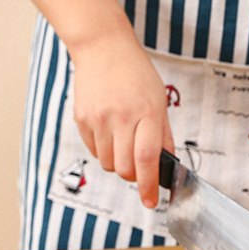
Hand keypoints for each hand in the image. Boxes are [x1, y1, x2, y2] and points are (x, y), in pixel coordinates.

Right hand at [71, 32, 172, 207]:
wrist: (103, 48)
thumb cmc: (136, 75)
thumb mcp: (159, 104)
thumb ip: (164, 138)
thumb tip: (166, 168)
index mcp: (146, 114)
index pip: (147, 159)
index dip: (149, 186)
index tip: (150, 202)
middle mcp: (121, 117)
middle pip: (125, 169)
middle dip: (134, 176)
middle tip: (139, 167)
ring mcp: (98, 118)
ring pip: (108, 164)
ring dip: (118, 163)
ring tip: (123, 142)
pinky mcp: (82, 118)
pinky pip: (95, 151)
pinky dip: (104, 151)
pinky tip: (110, 132)